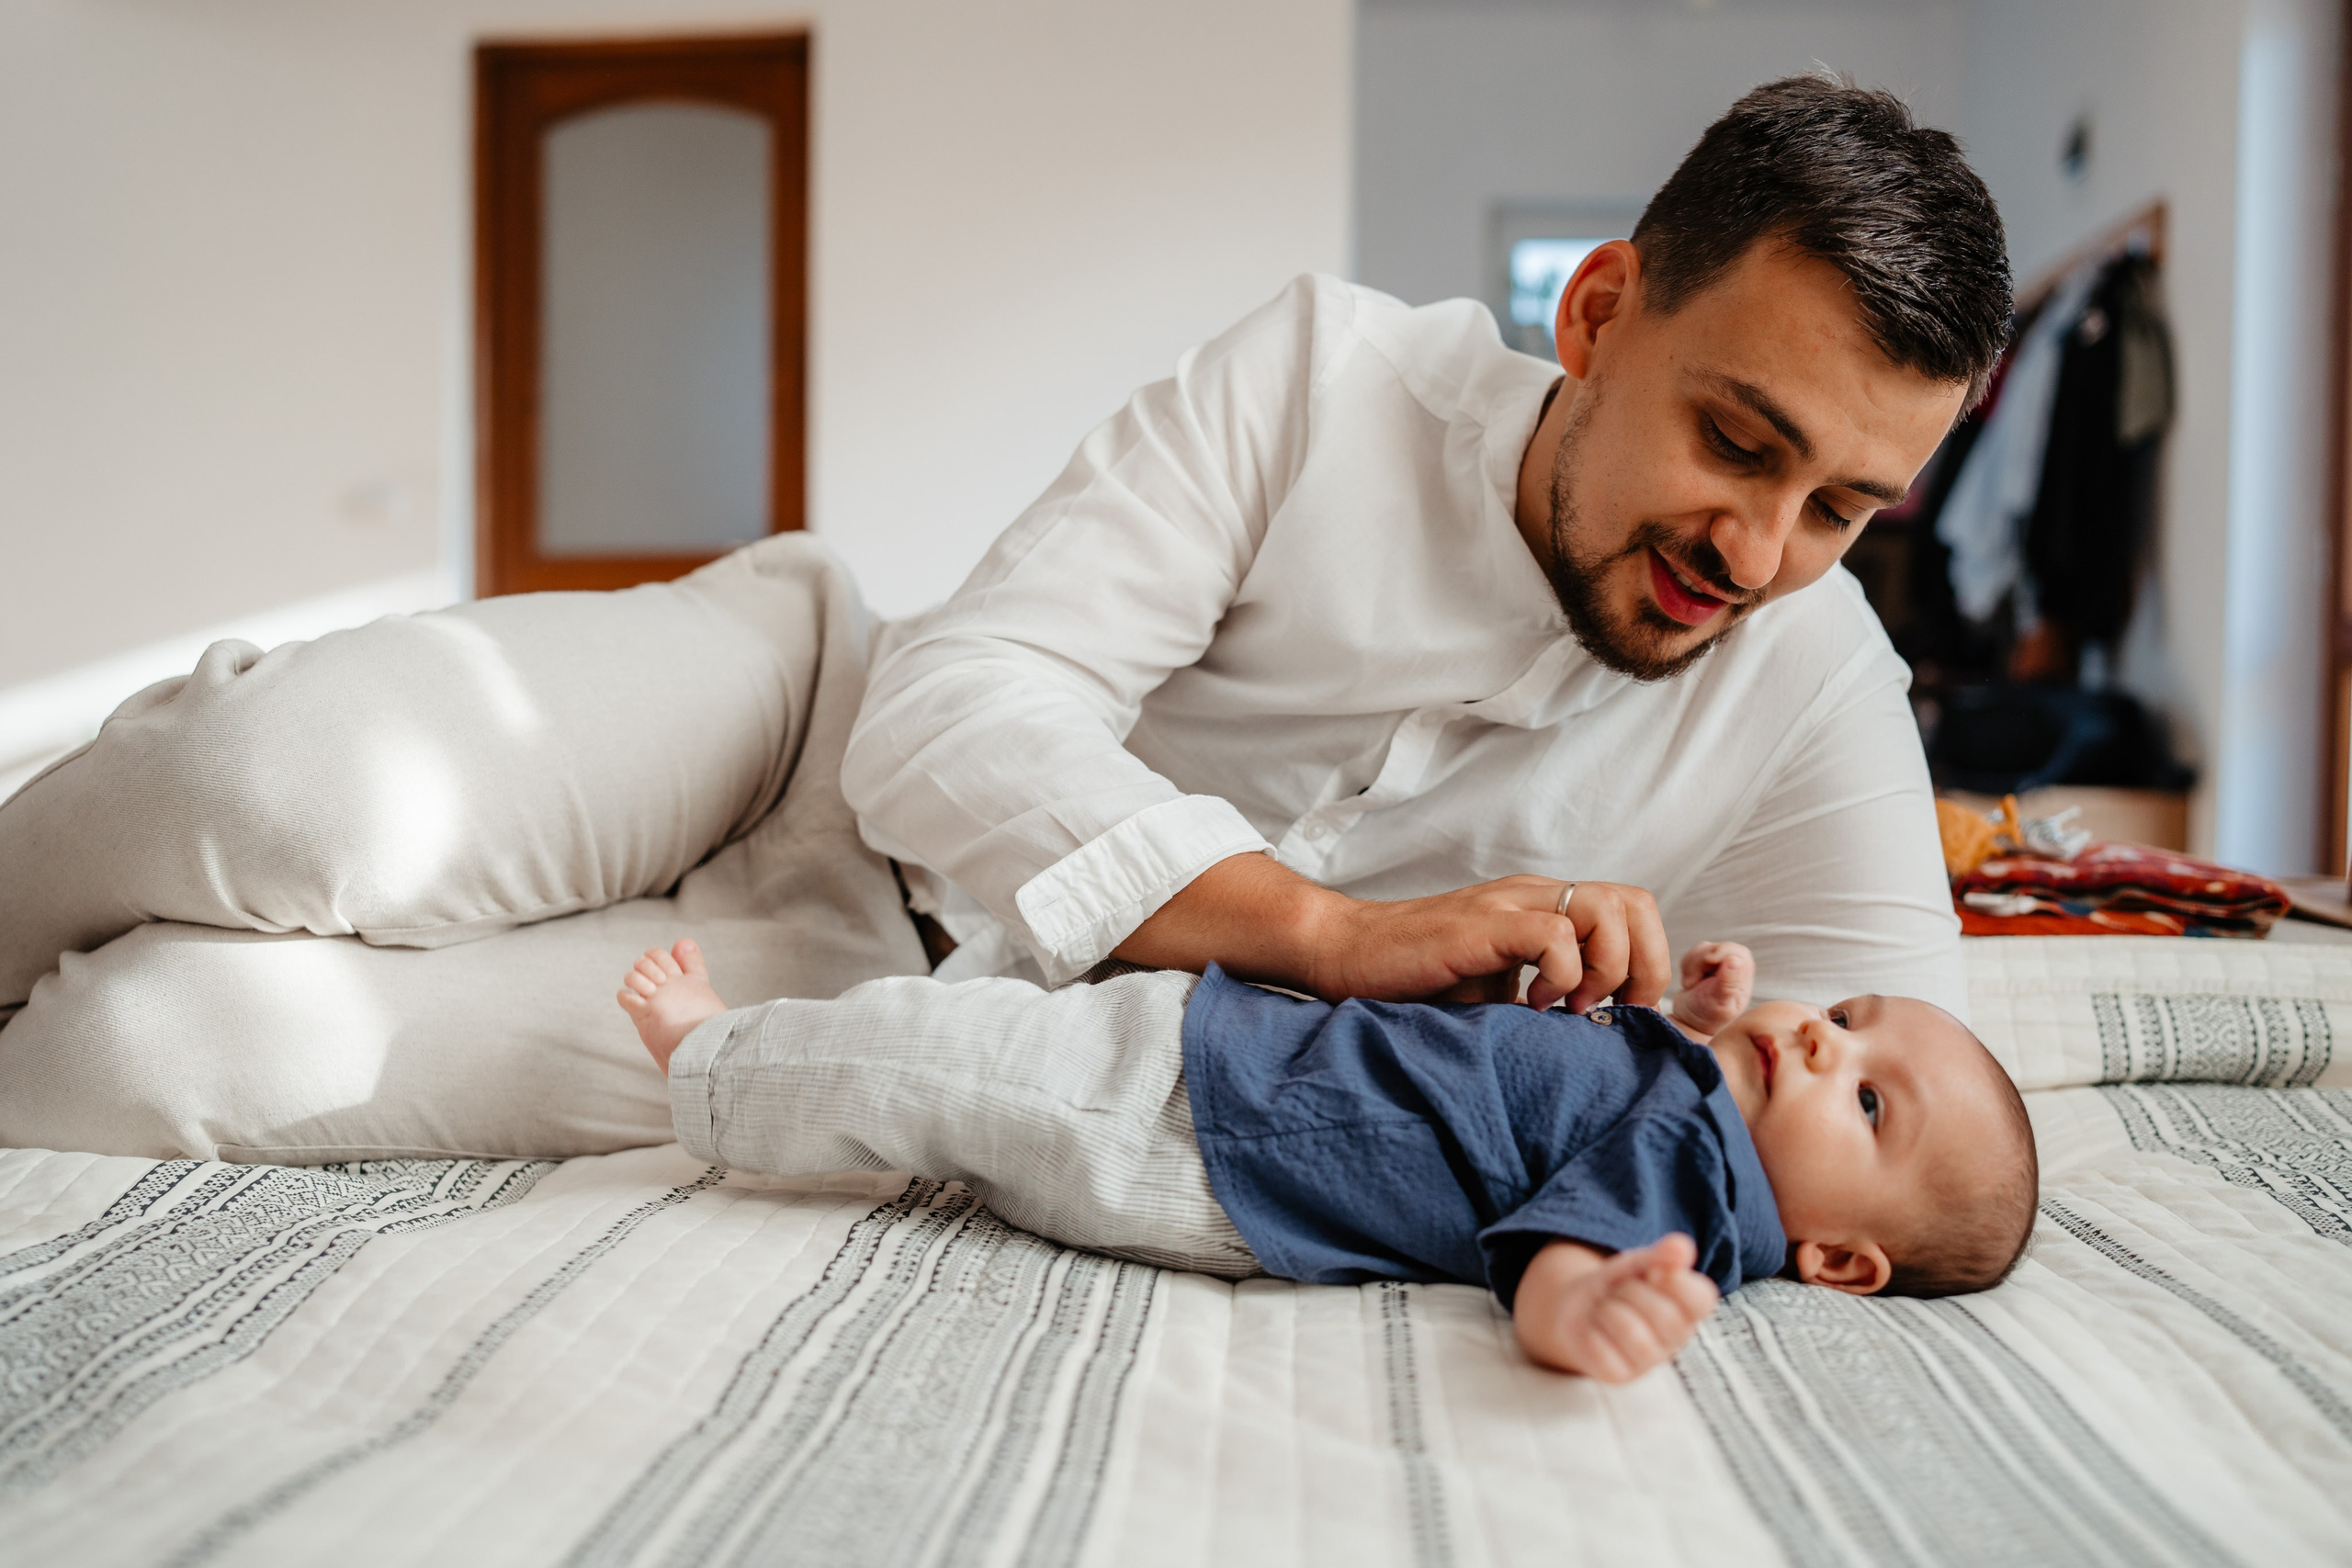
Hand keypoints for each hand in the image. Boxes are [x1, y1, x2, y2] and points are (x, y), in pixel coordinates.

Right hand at [1114, 854, 1669, 1011]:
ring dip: (1606, 968)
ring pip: (1607, 910)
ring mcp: (1510, 904)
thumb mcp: (1496, 990)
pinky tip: (1533, 1006)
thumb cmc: (1415, 980)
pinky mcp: (1483, 924)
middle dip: (1641, 966)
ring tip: (1571, 1008)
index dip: (1644, 960)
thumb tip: (1597, 1041)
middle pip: (1636, 903)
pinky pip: (1554, 933)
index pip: (1633, 908)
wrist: (1344, 952)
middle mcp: (1535, 896)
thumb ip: (1543, 997)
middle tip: (1606, 1012)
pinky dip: (1562, 974)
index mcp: (1544, 907)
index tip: (1619, 1013)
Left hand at [1511, 1235, 1719, 1380]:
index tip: (1654, 1272)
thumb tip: (1681, 1247)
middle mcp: (1675, 1339)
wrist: (1579, 1307)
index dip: (1676, 1281)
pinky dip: (1590, 1330)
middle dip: (1630, 1290)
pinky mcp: (1619, 1375)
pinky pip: (1603, 1350)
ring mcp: (1648, 1361)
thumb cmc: (1619, 1284)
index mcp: (1689, 1309)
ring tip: (1605, 1308)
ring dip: (1608, 1309)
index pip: (1702, 1300)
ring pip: (1632, 1332)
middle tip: (1619, 1290)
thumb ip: (1660, 1255)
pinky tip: (1594, 1328)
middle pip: (1663, 1314)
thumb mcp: (1638, 1263)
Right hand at [1671, 941, 1754, 1036]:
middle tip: (1692, 982)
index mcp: (1743, 978)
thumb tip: (1736, 960)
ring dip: (1691, 965)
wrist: (1690, 1021)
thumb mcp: (1719, 1005)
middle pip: (1718, 947)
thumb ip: (1728, 984)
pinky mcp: (1705, 963)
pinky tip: (1689, 982)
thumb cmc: (1707, 1017)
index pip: (1738, 952)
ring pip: (1704, 948)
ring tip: (1690, 985)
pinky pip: (1693, 952)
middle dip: (1701, 961)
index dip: (1722, 951)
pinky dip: (1686, 966)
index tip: (1708, 961)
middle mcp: (1734, 968)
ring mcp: (1719, 964)